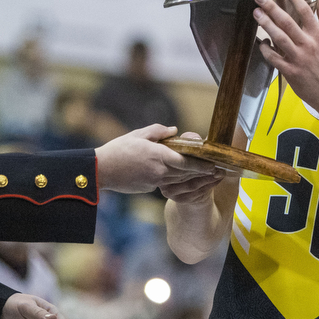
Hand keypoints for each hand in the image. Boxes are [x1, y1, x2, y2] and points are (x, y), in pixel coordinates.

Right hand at [95, 124, 216, 193]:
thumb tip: (174, 130)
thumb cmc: (118, 150)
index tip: (214, 164)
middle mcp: (159, 171)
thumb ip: (158, 131)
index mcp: (158, 155)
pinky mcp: (149, 188)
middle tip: (217, 171)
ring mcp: (154, 181)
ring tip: (206, 175)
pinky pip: (167, 183)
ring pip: (178, 180)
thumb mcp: (138, 135)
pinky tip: (183, 177)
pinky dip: (176, 180)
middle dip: (202, 172)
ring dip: (193, 178)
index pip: (186, 162)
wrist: (100, 171)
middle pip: (186, 173)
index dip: (202, 164)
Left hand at [253, 0, 318, 113]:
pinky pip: (274, 58)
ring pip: (279, 38)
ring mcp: (298, 59)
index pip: (305, 11)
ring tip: (256, 13)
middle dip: (272, 7)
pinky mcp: (290, 72)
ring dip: (266, 24)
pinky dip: (265, 50)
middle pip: (287, 22)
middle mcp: (308, 45)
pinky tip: (260, 42)